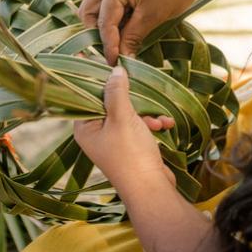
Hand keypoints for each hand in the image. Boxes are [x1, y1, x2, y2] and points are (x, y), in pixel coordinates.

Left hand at [73, 66, 175, 188]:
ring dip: (146, 113)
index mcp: (85, 128)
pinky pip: (140, 126)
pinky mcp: (131, 146)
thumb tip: (114, 69)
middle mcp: (96, 133)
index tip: (105, 61)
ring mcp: (114, 140)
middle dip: (131, 99)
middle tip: (141, 92)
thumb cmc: (131, 154)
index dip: (97, 79)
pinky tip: (165, 125)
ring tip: (157, 121)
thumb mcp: (123, 118)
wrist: (152, 189)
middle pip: (110, 102)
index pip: (86, 95)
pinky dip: (152, 123)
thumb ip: (117, 91)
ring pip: (129, 113)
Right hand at [77, 0, 208, 64]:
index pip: (104, 20)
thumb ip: (133, 38)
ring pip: (96, 6)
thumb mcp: (154, 16)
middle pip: (89, 11)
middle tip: (112, 50)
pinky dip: (113, 15)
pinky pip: (107, 0)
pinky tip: (127, 26)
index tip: (113, 62)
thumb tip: (121, 59)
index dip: (108, 44)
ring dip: (104, 24)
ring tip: (122, 39)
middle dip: (97, 32)